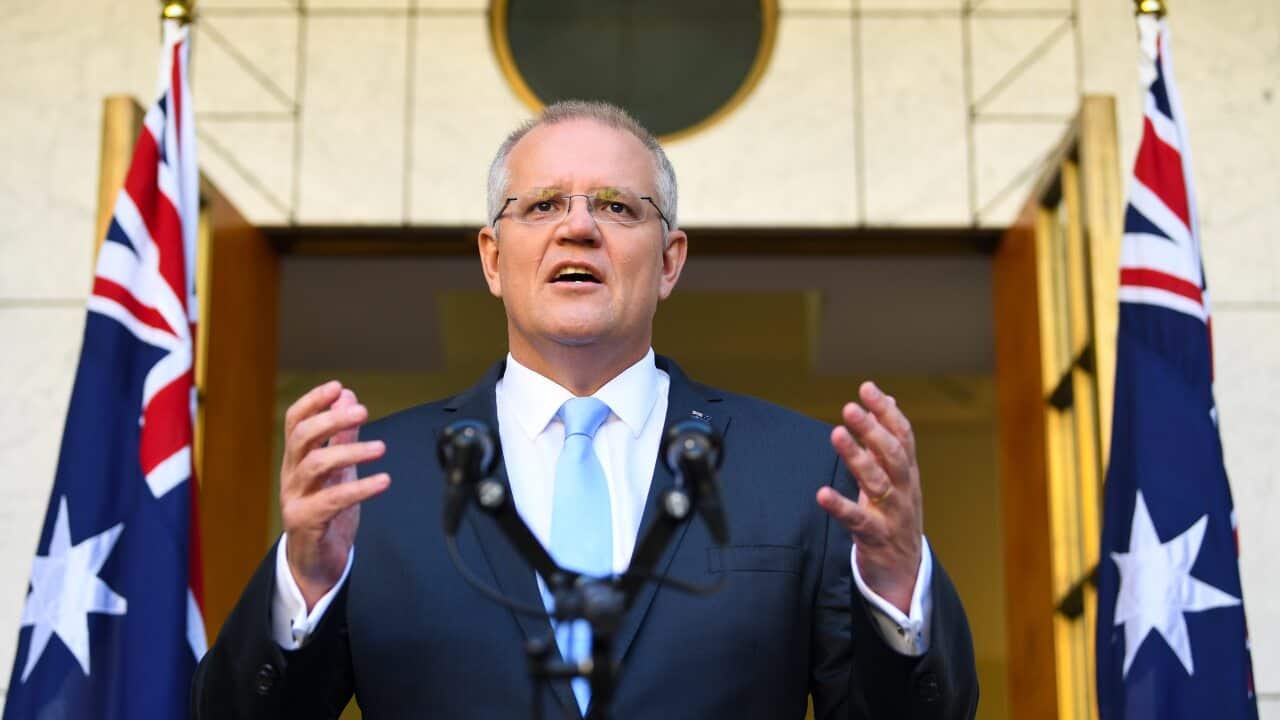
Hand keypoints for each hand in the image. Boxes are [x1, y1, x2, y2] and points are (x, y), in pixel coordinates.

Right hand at [280, 381, 389, 610]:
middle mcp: (292, 476)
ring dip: (350, 452)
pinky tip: (383, 482)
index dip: (314, 401)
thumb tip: (347, 397)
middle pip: (302, 438)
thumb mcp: (338, 469)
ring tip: (380, 448)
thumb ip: (342, 435)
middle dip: (331, 420)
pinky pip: (331, 501)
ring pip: (315, 466)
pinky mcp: (307, 522)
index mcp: (297, 459)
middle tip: (362, 411)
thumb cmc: (326, 511)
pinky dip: (359, 489)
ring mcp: (296, 499)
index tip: (338, 387)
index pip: (295, 422)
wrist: (315, 562)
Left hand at [816, 381, 922, 614]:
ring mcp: (891, 514)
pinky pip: (856, 519)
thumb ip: (888, 440)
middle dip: (872, 429)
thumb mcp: (896, 476)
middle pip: (892, 455)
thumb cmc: (895, 514)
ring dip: (857, 457)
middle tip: (849, 408)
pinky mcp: (875, 536)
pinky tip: (821, 494)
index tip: (866, 388)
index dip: (886, 411)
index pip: (902, 436)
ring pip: (877, 482)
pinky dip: (839, 506)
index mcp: (908, 472)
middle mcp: (904, 489)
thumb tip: (885, 400)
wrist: (905, 570)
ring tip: (837, 434)